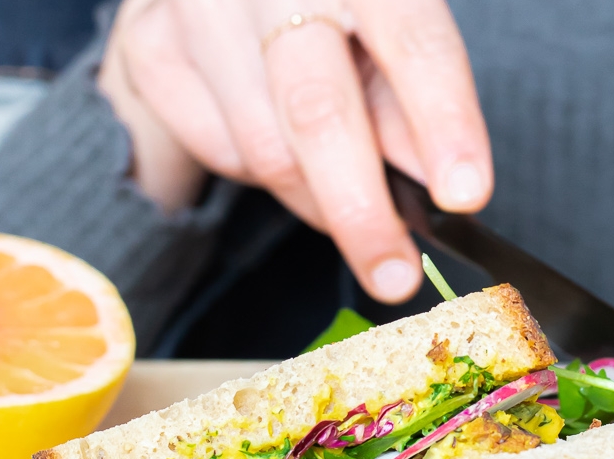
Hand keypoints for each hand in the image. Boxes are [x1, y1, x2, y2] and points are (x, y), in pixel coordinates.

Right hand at [97, 0, 492, 302]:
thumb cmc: (328, 9)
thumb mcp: (387, 35)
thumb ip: (410, 103)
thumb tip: (437, 184)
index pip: (413, 43)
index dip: (444, 123)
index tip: (463, 195)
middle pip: (319, 110)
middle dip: (361, 209)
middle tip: (394, 276)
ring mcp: (199, 6)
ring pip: (264, 147)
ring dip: (313, 196)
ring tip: (335, 185)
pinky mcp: (149, 44)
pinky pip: (214, 149)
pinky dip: (254, 172)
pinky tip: (272, 141)